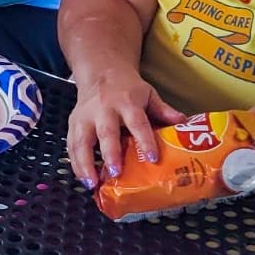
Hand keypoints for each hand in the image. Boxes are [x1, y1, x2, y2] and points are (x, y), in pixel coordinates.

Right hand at [67, 73, 184, 188]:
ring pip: (82, 140)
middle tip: (115, 171)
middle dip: (110, 152)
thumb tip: (183, 123)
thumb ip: (163, 110)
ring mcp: (86, 116)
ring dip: (85, 162)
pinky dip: (75, 162)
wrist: (101, 70)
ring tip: (91, 183)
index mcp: (127, 102)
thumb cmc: (127, 89)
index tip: (152, 158)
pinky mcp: (74, 122)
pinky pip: (71, 144)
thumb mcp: (148, 94)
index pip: (137, 121)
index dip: (145, 140)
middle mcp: (104, 109)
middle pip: (106, 131)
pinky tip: (82, 178)